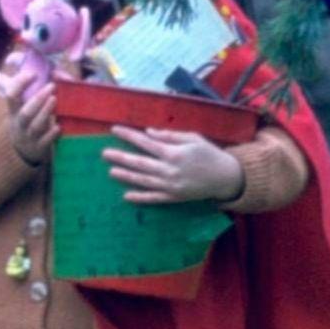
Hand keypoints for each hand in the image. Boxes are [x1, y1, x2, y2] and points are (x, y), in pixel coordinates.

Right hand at [5, 76, 59, 165]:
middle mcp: (20, 124)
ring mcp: (29, 137)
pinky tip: (58, 126)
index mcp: (13, 112)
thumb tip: (7, 72)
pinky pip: (45, 142)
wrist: (22, 154)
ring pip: (35, 126)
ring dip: (45, 112)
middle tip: (51, 86)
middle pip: (25, 112)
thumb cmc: (23, 124)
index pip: (11, 95)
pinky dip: (51, 134)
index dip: (20, 84)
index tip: (33, 74)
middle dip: (37, 99)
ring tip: (55, 99)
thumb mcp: (16, 110)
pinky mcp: (39, 148)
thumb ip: (17, 92)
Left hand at [104, 126, 244, 204]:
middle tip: (104, 153)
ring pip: (143, 180)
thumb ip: (170, 136)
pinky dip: (140, 197)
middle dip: (121, 156)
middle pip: (140, 162)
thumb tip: (148, 132)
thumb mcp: (193, 138)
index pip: (145, 142)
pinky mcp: (173, 197)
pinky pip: (153, 198)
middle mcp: (169, 170)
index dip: (129, 135)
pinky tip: (126, 196)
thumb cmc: (209, 154)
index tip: (114, 130)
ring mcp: (170, 185)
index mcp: (174, 152)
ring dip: (126, 175)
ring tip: (111, 171)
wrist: (225, 177)